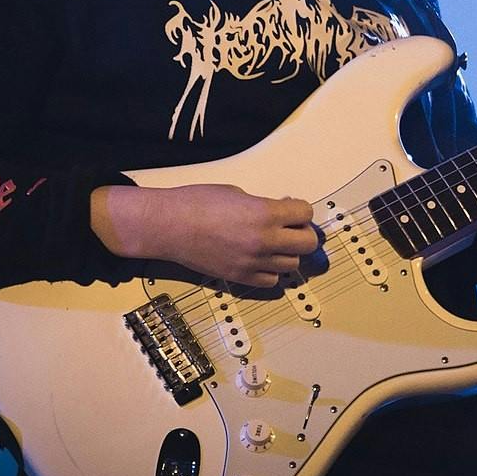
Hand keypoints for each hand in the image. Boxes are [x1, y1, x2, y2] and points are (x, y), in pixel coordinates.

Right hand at [90, 184, 320, 286]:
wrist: (169, 226)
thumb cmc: (198, 202)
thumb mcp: (238, 194)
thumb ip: (264, 206)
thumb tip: (280, 214)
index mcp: (266, 213)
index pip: (305, 213)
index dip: (300, 210)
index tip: (292, 209)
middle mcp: (265, 240)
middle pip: (308, 243)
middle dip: (303, 233)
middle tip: (290, 228)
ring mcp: (254, 262)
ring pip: (292, 264)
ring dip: (287, 253)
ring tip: (273, 245)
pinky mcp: (241, 278)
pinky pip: (272, 281)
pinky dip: (271, 271)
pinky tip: (260, 260)